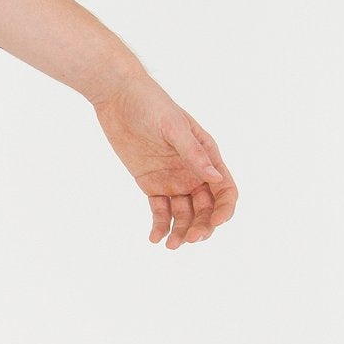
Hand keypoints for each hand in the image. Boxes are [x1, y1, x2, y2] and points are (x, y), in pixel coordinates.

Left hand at [91, 75, 237, 247]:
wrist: (118, 97)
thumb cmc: (151, 104)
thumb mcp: (174, 127)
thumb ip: (193, 153)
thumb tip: (216, 178)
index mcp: (207, 156)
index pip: (225, 190)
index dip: (224, 210)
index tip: (214, 223)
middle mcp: (193, 172)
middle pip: (206, 208)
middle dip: (202, 227)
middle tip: (190, 240)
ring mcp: (172, 179)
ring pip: (184, 214)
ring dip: (181, 231)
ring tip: (171, 246)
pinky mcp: (150, 184)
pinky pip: (159, 210)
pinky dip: (160, 225)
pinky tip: (155, 238)